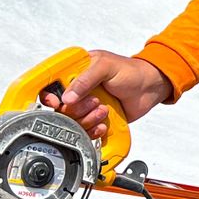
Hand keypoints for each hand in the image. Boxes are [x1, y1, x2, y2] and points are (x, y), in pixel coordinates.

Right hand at [41, 50, 171, 138]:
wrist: (150, 88)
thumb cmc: (131, 71)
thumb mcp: (106, 67)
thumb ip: (85, 79)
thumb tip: (67, 96)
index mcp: (75, 71)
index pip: (50, 84)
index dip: (48, 96)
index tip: (56, 103)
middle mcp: (77, 90)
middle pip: (59, 108)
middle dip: (75, 109)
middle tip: (94, 102)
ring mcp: (85, 106)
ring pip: (72, 122)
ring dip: (87, 119)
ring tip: (103, 109)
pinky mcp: (95, 119)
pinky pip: (85, 131)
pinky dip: (93, 130)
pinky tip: (103, 123)